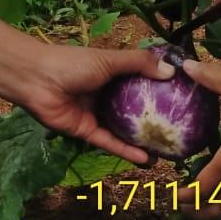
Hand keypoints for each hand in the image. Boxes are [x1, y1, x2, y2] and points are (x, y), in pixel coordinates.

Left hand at [20, 44, 175, 164]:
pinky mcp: (87, 132)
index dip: (159, 89)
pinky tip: (146, 160)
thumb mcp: (109, 60)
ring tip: (167, 153)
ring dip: (143, 142)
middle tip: (179, 131)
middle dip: (154, 120)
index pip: (140, 82)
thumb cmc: (73, 63)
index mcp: (112, 74)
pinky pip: (110, 143)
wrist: (37, 80)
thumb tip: (171, 72)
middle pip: (134, 110)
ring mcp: (97, 114)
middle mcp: (106, 95)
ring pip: (124, 130)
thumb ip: (139, 64)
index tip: (183, 98)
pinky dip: (126, 151)